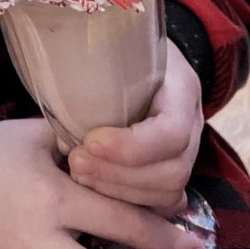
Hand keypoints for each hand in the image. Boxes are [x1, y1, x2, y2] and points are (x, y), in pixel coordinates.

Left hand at [68, 40, 203, 211]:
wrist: (141, 50)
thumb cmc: (122, 47)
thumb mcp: (114, 44)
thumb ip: (96, 65)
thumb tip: (57, 95)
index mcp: (181, 87)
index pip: (172, 131)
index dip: (131, 147)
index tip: (89, 141)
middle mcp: (192, 121)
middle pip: (173, 169)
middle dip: (119, 175)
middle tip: (75, 162)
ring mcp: (188, 149)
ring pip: (168, 192)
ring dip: (118, 192)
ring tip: (79, 174)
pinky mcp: (173, 169)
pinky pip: (161, 203)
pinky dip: (128, 203)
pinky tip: (96, 189)